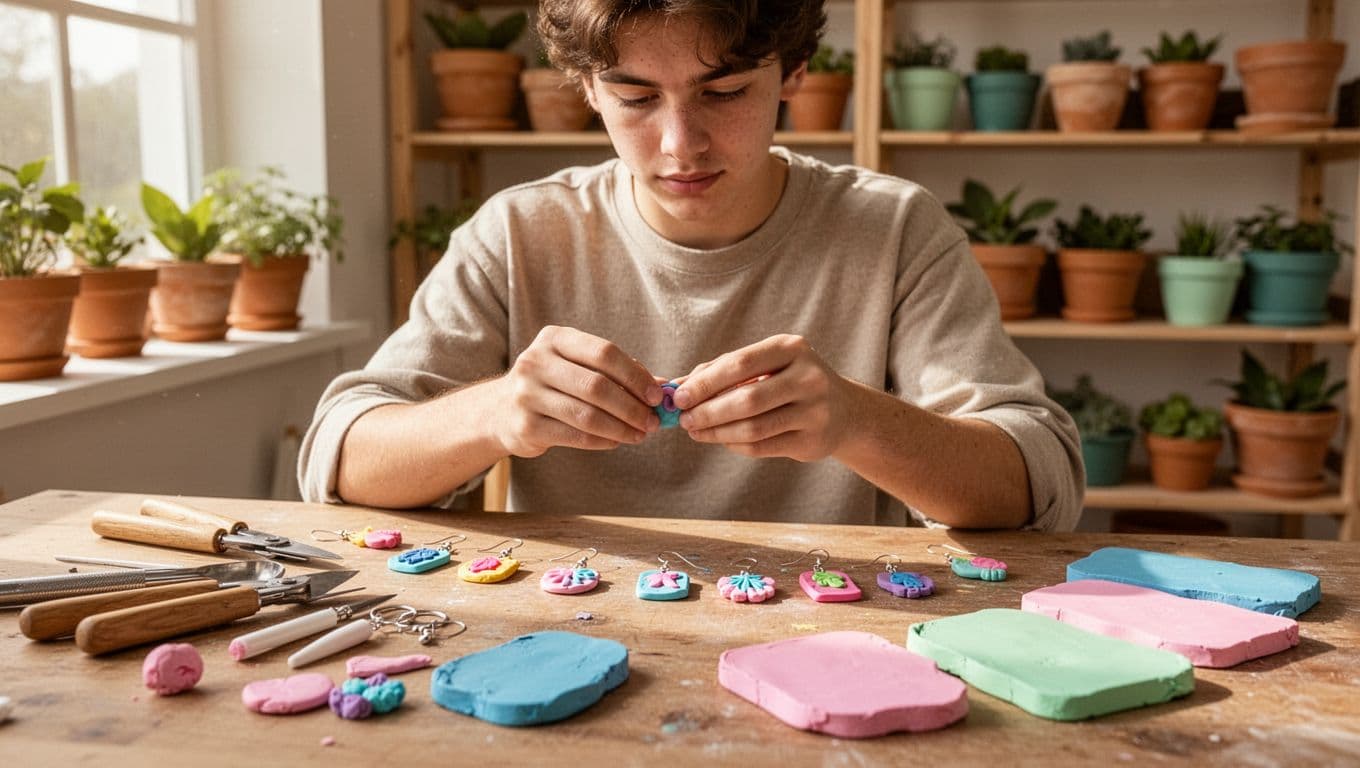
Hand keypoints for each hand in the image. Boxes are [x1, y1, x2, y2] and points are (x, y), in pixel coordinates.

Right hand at [495, 326, 661, 456]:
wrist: (500, 410)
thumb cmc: (552, 384)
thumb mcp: (577, 367)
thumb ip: (617, 372)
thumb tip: (664, 385)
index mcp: (554, 339)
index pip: (603, 352)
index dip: (635, 375)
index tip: (657, 395)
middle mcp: (536, 362)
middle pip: (597, 385)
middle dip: (632, 406)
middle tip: (652, 421)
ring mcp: (527, 395)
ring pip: (587, 414)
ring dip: (621, 428)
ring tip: (639, 434)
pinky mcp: (526, 426)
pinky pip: (575, 436)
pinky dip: (602, 440)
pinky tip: (616, 441)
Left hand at [674, 334, 852, 461]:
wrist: (844, 412)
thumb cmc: (789, 382)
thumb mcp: (765, 365)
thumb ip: (722, 370)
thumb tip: (678, 386)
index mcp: (791, 348)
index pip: (740, 363)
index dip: (706, 382)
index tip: (680, 396)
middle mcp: (808, 377)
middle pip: (746, 398)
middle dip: (708, 411)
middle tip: (684, 419)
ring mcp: (814, 410)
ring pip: (753, 427)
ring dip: (717, 432)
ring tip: (695, 431)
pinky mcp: (812, 440)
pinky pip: (762, 447)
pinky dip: (734, 445)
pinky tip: (720, 440)